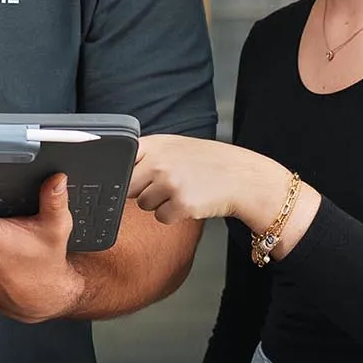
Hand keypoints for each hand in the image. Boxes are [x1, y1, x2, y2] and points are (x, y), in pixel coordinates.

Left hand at [129, 134, 297, 227]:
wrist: (241, 177)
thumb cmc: (208, 162)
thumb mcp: (175, 146)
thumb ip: (148, 154)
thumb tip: (120, 172)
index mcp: (155, 144)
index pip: (122, 160)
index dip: (125, 172)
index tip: (134, 177)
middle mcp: (159, 162)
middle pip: (129, 187)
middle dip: (143, 190)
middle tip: (167, 185)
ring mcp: (169, 183)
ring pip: (144, 204)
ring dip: (159, 203)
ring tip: (182, 191)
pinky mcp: (180, 204)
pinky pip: (161, 217)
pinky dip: (173, 215)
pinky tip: (189, 202)